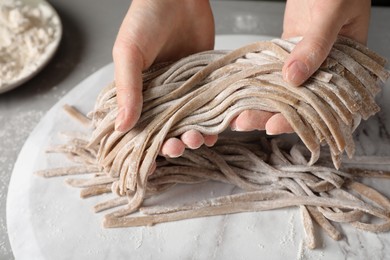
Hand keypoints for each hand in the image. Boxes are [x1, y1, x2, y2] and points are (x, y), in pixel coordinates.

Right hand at [113, 0, 216, 156]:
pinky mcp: (203, 85)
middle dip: (171, 146)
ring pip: (187, 125)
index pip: (135, 129)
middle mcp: (158, 97)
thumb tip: (123, 126)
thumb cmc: (146, 19)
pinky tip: (216, 131)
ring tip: (197, 139)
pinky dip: (212, 124)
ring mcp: (182, 93)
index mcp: (135, 92)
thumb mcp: (129, 52)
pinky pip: (208, 111)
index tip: (150, 167)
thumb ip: (127, 88)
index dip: (141, 150)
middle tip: (177, 146)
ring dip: (192, 138)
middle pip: (164, 132)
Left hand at [230, 0, 370, 134]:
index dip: (300, 120)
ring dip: (261, 101)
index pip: (325, 105)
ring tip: (238, 113)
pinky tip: (243, 91)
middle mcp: (326, 67)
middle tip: (245, 121)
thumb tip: (294, 76)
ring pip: (282, 89)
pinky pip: (273, 70)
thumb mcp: (331, 13)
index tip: (275, 125)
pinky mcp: (289, 50)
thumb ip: (315, 44)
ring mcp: (306, 60)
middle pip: (298, 102)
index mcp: (348, 65)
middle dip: (270, 114)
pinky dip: (258, 81)